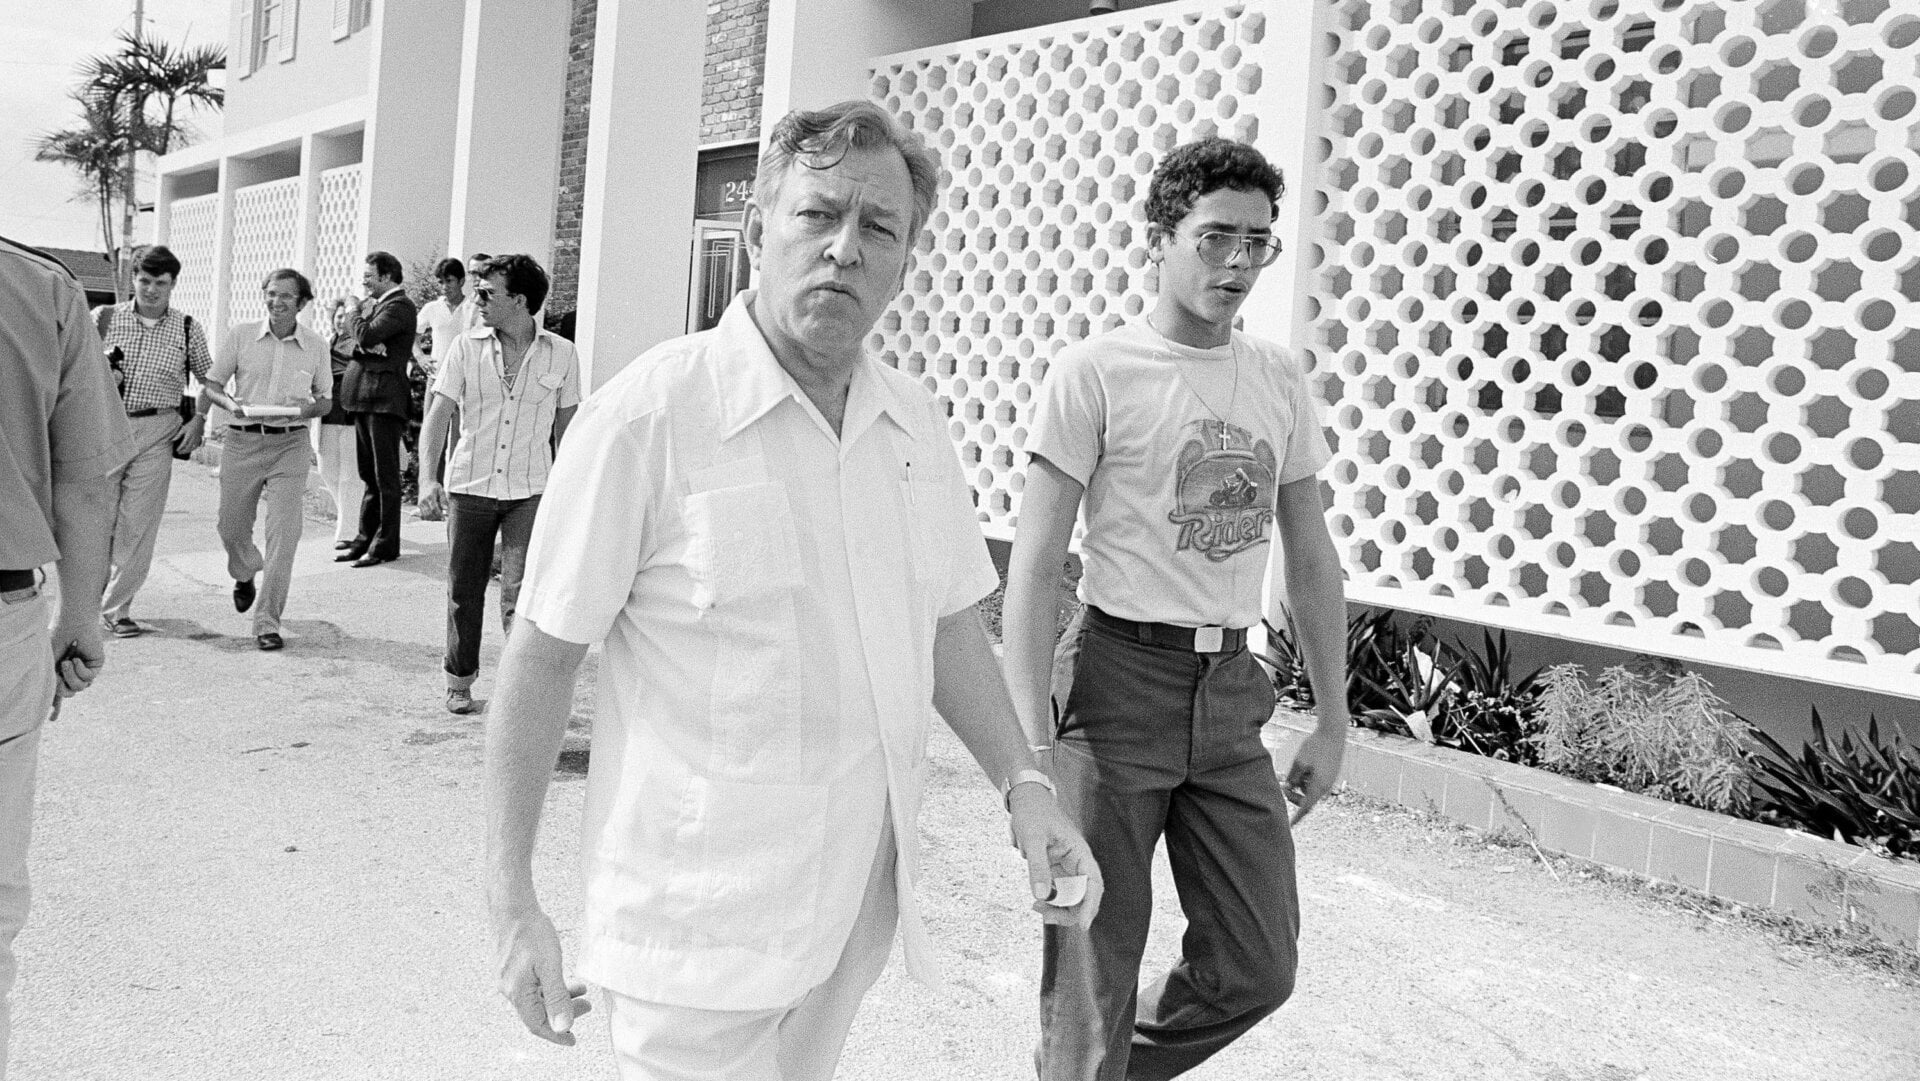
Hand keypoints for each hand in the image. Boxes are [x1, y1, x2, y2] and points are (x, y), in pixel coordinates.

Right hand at [49, 619, 105, 699]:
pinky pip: (88, 677)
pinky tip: (77, 658)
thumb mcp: (49, 662)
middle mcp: (73, 673)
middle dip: (62, 685)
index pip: (59, 692)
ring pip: (79, 687)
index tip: (52, 716)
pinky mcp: (96, 666)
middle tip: (59, 669)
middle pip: (69, 692)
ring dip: (71, 676)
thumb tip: (54, 698)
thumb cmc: (58, 639)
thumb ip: (51, 679)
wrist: (72, 625)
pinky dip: (80, 669)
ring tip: (67, 661)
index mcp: (59, 672)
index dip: (56, 703)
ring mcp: (85, 670)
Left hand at [174, 416, 204, 455]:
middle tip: (179, 452)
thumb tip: (172, 440)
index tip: (177, 450)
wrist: (198, 422)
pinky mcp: (199, 439)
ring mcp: (197, 439)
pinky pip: (196, 446)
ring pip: (193, 447)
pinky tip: (189, 450)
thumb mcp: (183, 429)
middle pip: (188, 447)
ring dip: (188, 451)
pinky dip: (192, 449)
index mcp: (188, 435)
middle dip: (183, 451)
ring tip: (183, 452)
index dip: (180, 448)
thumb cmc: (190, 425)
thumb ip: (178, 435)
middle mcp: (193, 438)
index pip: (184, 444)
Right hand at [417, 481, 446, 521]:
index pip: (434, 508)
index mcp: (430, 497)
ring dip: (432, 519)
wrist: (425, 483)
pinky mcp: (419, 505)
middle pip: (429, 513)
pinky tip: (432, 518)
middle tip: (441, 519)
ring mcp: (420, 503)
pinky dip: (427, 518)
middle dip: (436, 518)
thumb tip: (446, 508)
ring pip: (425, 515)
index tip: (443, 519)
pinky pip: (422, 514)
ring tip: (438, 518)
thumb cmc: (435, 486)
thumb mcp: (441, 490)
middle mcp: (424, 500)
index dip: (439, 515)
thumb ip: (443, 499)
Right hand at [490, 897, 592, 1045]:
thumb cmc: (530, 932)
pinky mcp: (512, 968)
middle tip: (585, 1007)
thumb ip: (557, 997)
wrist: (512, 907)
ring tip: (581, 990)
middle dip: (563, 1013)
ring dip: (559, 998)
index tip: (572, 1040)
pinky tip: (563, 979)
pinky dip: (550, 987)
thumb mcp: (550, 966)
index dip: (556, 1034)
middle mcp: (510, 989)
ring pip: (537, 998)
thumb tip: (562, 1026)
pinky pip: (533, 986)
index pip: (538, 1025)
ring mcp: (510, 978)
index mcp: (518, 993)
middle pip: (538, 1012)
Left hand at [1007, 785, 1102, 928]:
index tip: (1083, 925)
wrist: (1025, 799)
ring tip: (1038, 908)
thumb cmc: (1033, 813)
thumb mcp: (1033, 838)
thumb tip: (1042, 895)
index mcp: (1080, 852)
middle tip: (1049, 918)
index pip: (1093, 883)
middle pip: (1084, 896)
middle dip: (1070, 912)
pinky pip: (1058, 892)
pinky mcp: (1055, 870)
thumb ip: (1038, 866)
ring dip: (1059, 909)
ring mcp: (1066, 868)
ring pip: (1071, 897)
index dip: (1090, 905)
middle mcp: (1077, 862)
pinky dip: (1050, 901)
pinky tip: (1037, 902)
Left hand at [1283, 724, 1346, 824]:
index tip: (1290, 826)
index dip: (1297, 817)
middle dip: (1294, 796)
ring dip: (1300, 786)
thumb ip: (1293, 778)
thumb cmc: (1315, 746)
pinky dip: (1307, 780)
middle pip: (1307, 800)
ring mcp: (1329, 780)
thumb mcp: (1299, 762)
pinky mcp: (1330, 773)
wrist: (1333, 732)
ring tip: (1295, 772)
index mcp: (1318, 786)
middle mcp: (1325, 786)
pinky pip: (1316, 783)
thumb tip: (1288, 787)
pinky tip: (1304, 768)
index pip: (1305, 807)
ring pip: (1311, 790)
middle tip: (1283, 785)